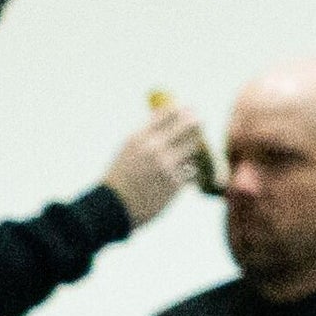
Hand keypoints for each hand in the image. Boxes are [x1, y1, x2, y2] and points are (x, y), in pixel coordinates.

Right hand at [103, 107, 206, 226]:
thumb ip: (148, 133)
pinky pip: (192, 170)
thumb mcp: (128, 148)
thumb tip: (170, 116)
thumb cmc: (122, 175)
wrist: (114, 206)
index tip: (189, 108)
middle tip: (200, 121)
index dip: (181, 109)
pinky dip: (188, 170)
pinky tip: (177, 174)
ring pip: (194, 148)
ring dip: (192, 148)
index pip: (167, 113)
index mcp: (139, 136)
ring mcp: (167, 165)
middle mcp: (154, 148)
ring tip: (185, 151)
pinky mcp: (177, 182)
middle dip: (196, 123)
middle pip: (188, 126)